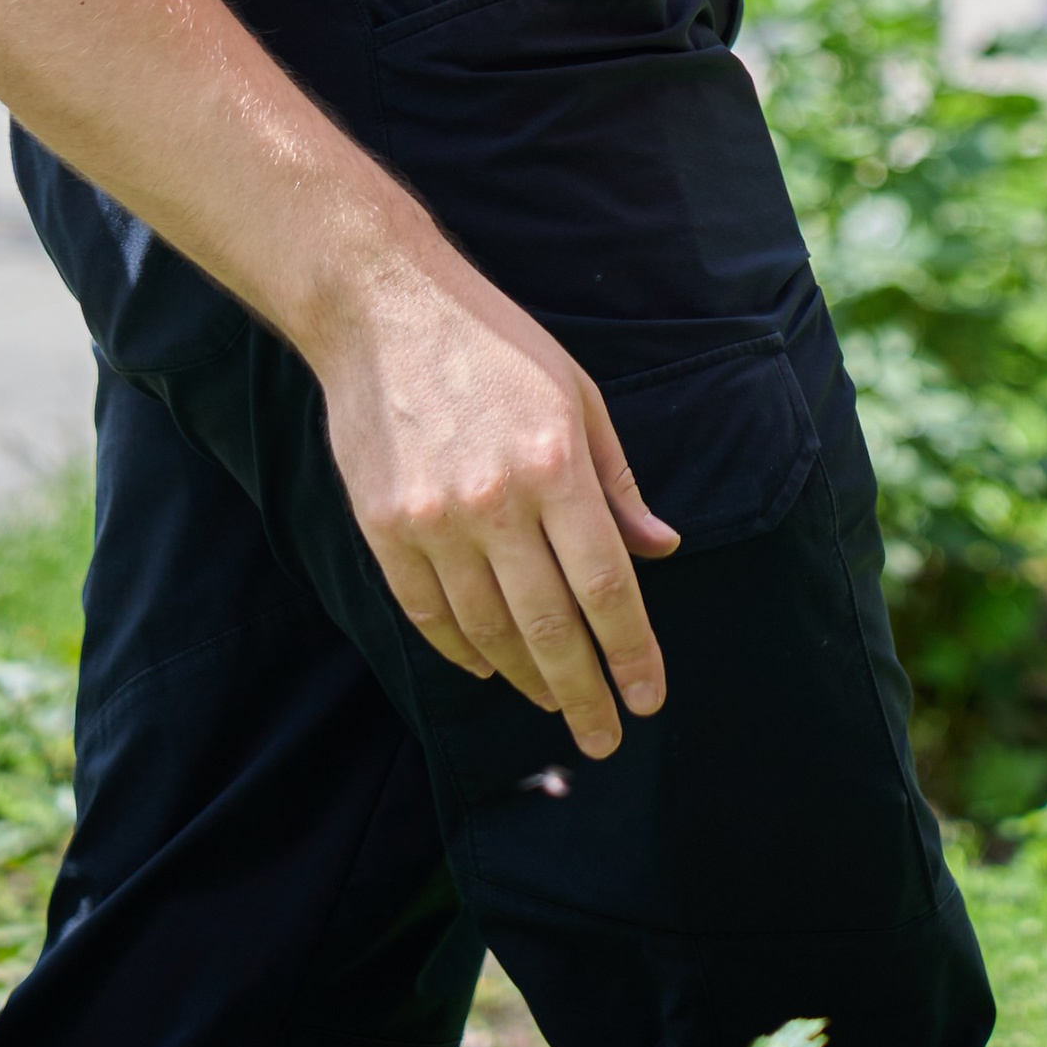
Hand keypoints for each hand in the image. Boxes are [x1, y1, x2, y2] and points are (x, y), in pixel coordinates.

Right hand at [317, 253, 679, 756]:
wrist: (383, 307)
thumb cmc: (495, 346)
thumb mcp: (577, 395)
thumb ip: (617, 485)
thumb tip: (662, 552)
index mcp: (555, 466)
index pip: (605, 586)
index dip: (631, 652)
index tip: (648, 700)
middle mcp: (496, 502)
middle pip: (549, 627)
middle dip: (584, 692)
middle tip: (605, 739)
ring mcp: (433, 520)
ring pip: (489, 631)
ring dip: (527, 679)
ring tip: (556, 705)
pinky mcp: (384, 528)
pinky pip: (430, 614)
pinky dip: (464, 652)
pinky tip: (491, 670)